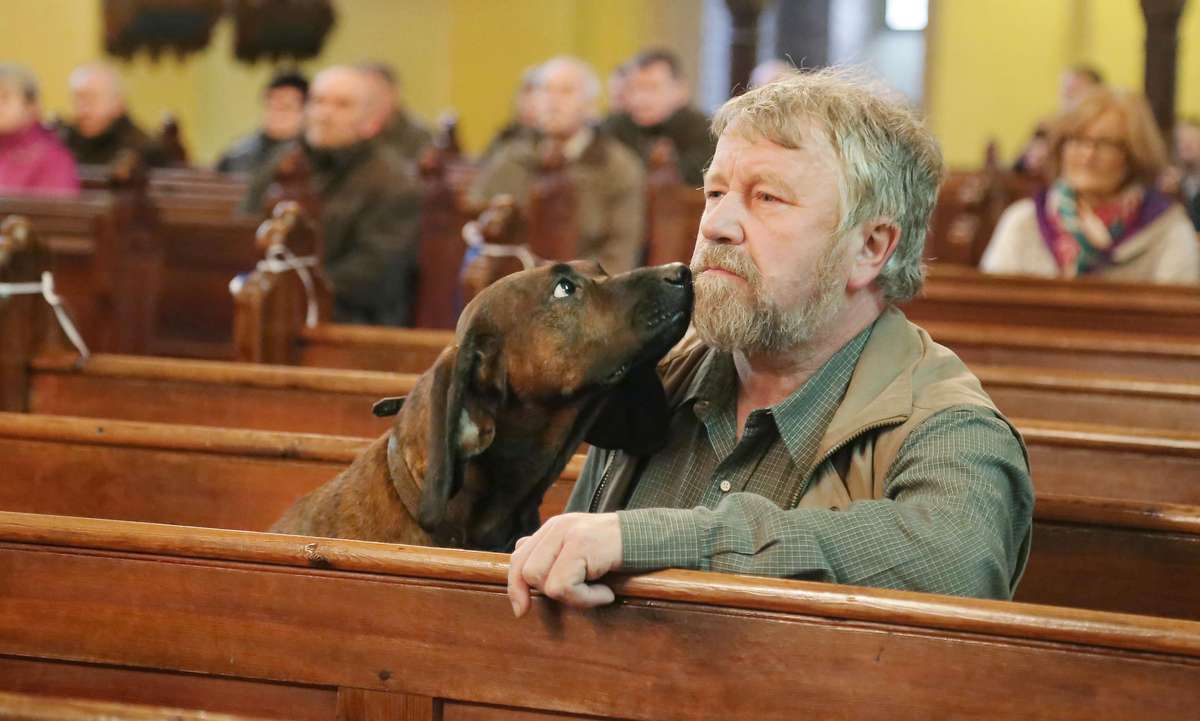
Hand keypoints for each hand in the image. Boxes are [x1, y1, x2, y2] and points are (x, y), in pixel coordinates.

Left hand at [507, 512, 622, 617]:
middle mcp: (557, 527)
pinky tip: (606, 592)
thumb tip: (521, 562)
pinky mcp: (581, 545)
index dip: (515, 587)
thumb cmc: (618, 551)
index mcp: (553, 528)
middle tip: (575, 598)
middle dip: (542, 594)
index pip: (518, 558)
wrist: (652, 538)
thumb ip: (553, 553)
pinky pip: (565, 586)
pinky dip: (586, 598)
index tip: (522, 610)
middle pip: (525, 571)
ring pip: (543, 581)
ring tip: (596, 592)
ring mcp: (568, 534)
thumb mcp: (582, 549)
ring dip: (572, 597)